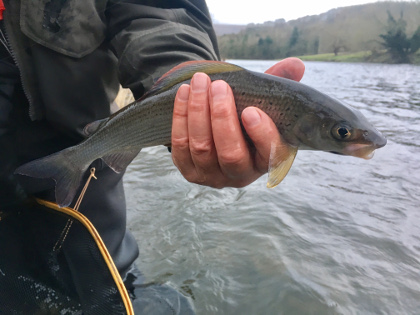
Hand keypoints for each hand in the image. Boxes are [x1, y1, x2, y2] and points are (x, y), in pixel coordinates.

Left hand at [171, 57, 304, 187]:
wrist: (216, 130)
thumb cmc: (245, 114)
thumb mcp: (264, 101)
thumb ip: (279, 83)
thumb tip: (296, 64)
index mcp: (266, 161)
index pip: (270, 155)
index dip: (261, 134)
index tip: (251, 110)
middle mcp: (240, 175)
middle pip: (230, 153)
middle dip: (222, 116)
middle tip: (219, 85)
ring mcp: (212, 177)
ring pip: (202, 148)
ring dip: (198, 111)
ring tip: (199, 82)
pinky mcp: (189, 171)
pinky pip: (180, 146)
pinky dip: (181, 117)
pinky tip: (184, 93)